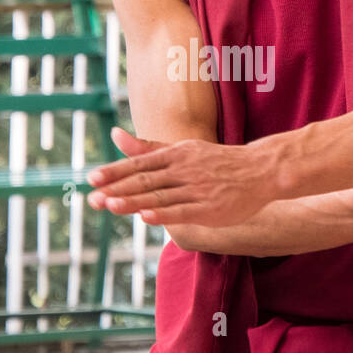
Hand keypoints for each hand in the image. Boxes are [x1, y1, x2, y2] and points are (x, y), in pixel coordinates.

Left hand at [86, 127, 274, 225]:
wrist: (261, 170)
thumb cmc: (217, 162)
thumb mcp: (182, 150)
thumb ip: (147, 147)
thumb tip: (115, 135)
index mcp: (175, 154)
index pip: (139, 164)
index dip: (115, 171)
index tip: (92, 179)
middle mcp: (183, 170)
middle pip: (145, 180)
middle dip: (117, 189)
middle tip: (92, 198)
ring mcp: (196, 189)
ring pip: (160, 196)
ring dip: (134, 201)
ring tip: (110, 205)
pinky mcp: (209, 208)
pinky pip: (183, 211)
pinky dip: (164, 213)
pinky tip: (146, 217)